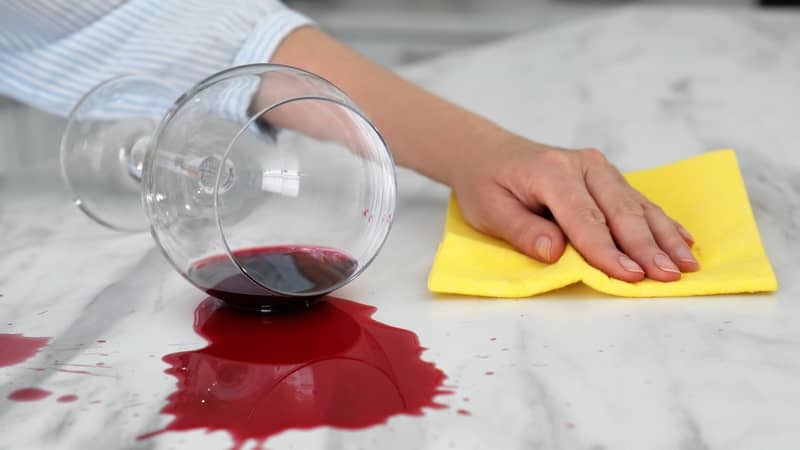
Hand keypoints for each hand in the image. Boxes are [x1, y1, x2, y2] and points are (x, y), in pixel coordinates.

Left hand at [450, 136, 698, 281]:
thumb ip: (523, 231)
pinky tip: (683, 239)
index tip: (630, 277)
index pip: (585, 219)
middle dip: (647, 247)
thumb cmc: (486, 184)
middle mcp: (582, 165)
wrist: (488, 152)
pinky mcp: (605, 175)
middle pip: (620, 211)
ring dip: (664, 236)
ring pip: (636, 205)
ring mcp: (597, 167)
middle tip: (670, 276)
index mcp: (551, 172)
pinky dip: (661, 221)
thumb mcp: (490, 210)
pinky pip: (637, 200)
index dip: (608, 251)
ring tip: (687, 265)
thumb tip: (555, 253)